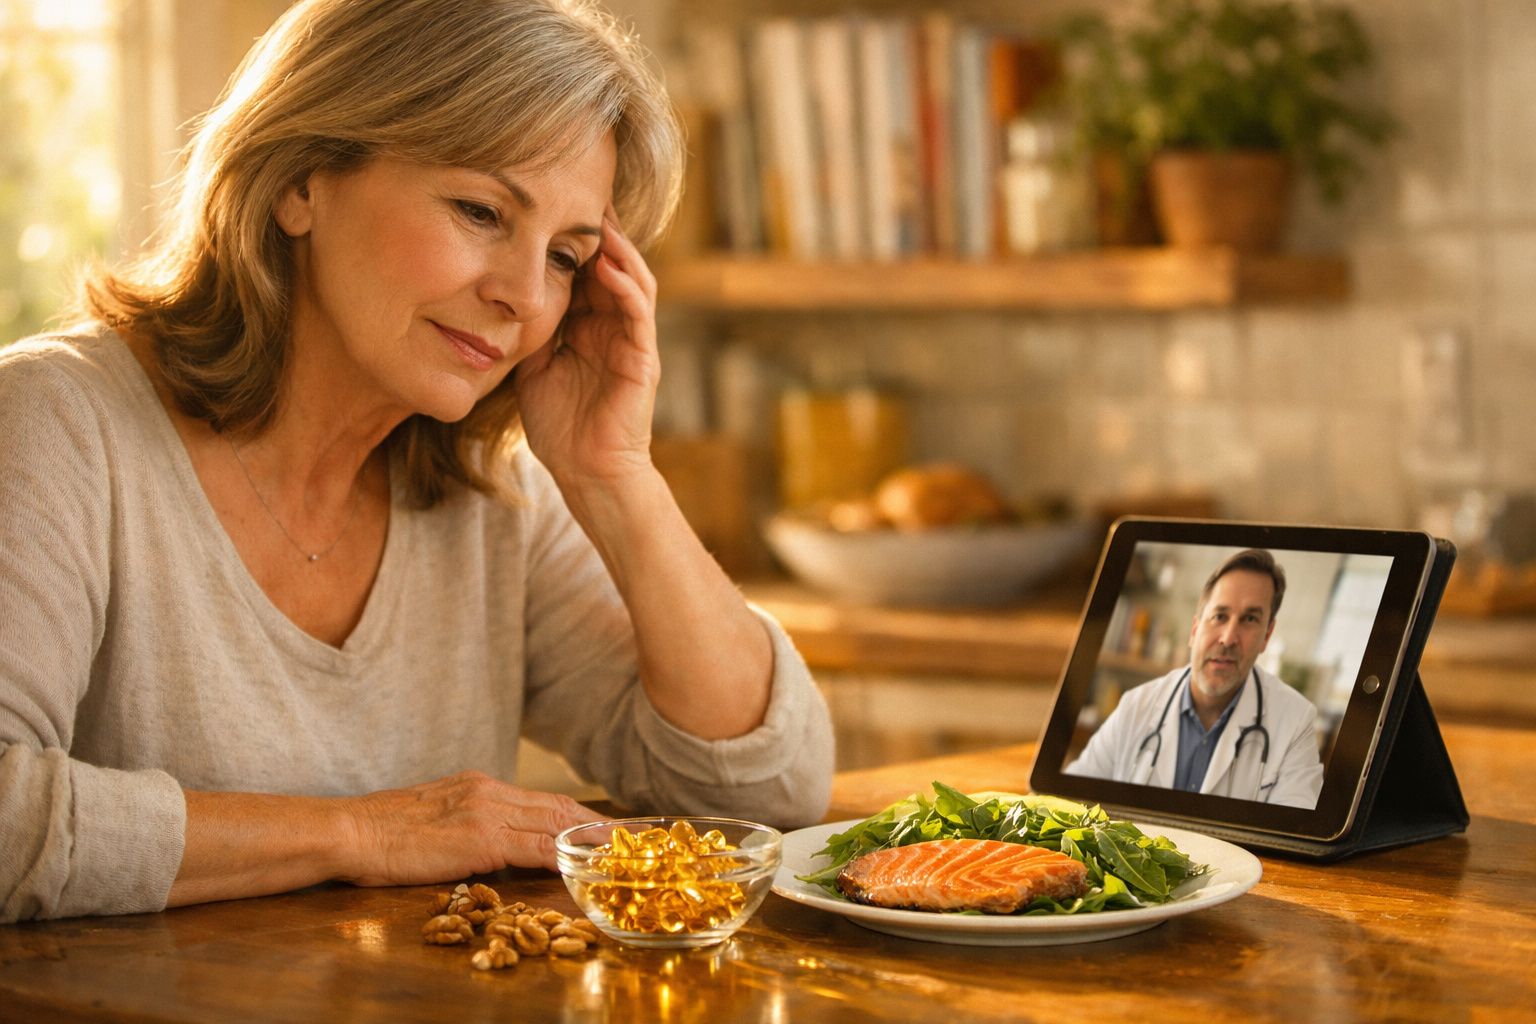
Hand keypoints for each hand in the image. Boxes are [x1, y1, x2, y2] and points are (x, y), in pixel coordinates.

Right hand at [339, 771, 600, 884]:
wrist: (350, 830)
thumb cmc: (381, 832)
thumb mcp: (433, 815)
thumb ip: (466, 822)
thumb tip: (489, 842)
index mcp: (478, 785)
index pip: (540, 798)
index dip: (576, 812)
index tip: (602, 825)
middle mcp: (488, 791)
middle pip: (555, 806)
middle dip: (593, 823)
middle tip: (625, 837)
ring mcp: (485, 812)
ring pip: (551, 823)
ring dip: (586, 839)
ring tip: (614, 851)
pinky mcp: (478, 838)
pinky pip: (531, 847)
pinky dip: (559, 856)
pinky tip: (578, 864)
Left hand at [514, 205, 659, 491]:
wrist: (586, 472)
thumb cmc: (559, 424)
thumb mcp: (531, 363)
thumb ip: (527, 327)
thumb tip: (497, 291)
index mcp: (588, 323)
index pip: (583, 269)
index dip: (569, 237)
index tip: (547, 202)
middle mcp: (614, 324)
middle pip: (610, 263)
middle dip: (597, 229)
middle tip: (577, 190)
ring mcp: (632, 339)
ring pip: (631, 279)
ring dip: (617, 248)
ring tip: (598, 217)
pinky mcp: (643, 359)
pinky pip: (639, 313)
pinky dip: (626, 286)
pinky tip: (608, 264)